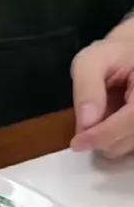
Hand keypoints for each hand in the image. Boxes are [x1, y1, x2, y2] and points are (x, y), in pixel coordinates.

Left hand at [71, 19, 133, 157]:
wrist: (129, 57)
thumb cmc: (113, 56)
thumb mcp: (91, 61)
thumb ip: (87, 87)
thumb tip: (87, 121)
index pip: (131, 119)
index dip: (104, 135)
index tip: (78, 142)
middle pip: (128, 140)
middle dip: (100, 137)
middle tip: (86, 119)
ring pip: (127, 149)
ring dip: (106, 141)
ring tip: (102, 114)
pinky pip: (128, 149)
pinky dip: (113, 142)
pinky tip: (110, 124)